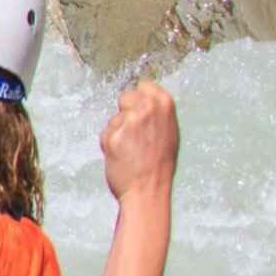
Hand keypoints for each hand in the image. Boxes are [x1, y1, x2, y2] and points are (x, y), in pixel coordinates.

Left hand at [98, 82, 178, 218]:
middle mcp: (147, 110)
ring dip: (118, 131)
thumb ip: (158, 114)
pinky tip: (121, 156)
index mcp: (165, 106)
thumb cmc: (159, 164)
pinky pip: (106, 133)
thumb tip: (146, 97)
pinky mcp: (112, 135)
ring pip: (115, 118)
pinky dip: (109, 143)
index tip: (141, 111)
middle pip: (126, 97)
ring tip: (132, 149)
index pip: (145, 85)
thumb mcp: (169, 134)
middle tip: (136, 134)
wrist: (148, 190)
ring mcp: (129, 122)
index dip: (140, 98)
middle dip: (125, 112)